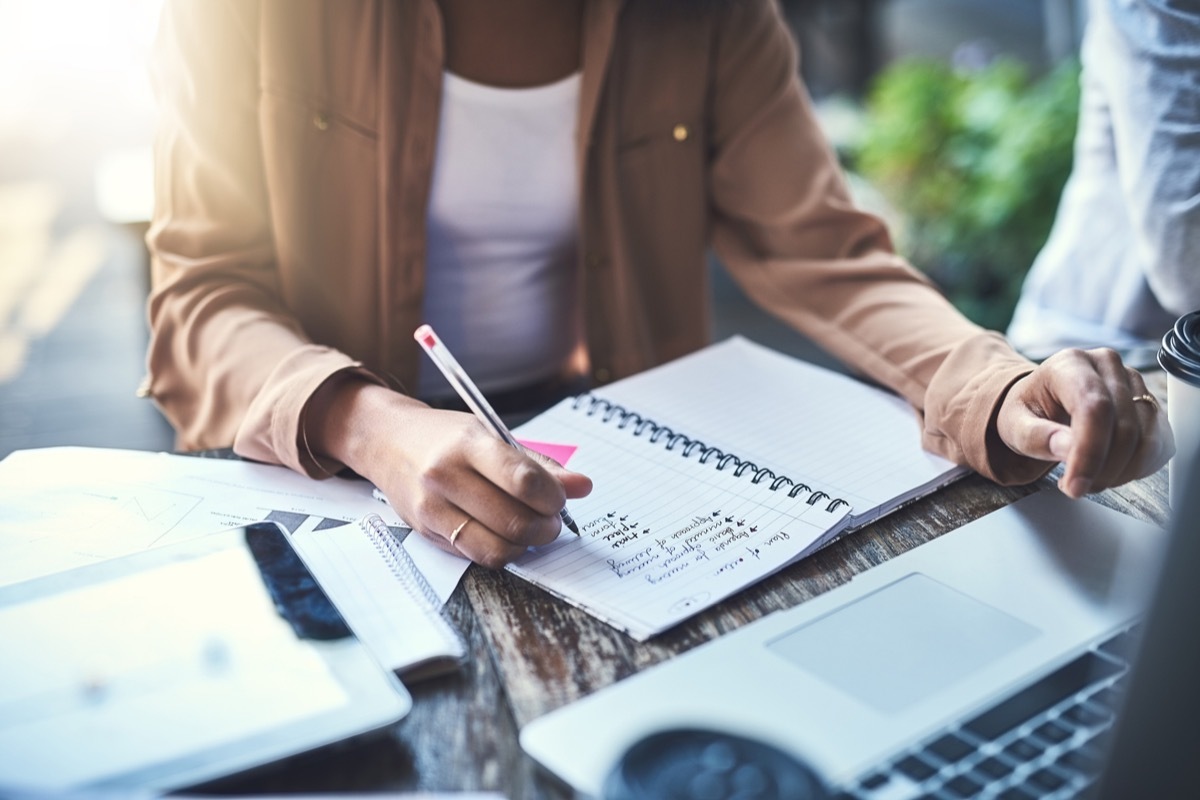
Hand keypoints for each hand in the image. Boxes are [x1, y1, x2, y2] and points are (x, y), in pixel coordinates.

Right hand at [309, 380, 591, 566]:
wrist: (386, 441)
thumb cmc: (446, 437)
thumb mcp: (491, 435)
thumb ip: (537, 464)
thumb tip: (582, 487)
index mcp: (469, 443)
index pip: (523, 480)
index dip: (553, 497)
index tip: (560, 499)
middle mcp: (446, 475)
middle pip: (514, 520)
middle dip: (546, 527)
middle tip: (551, 520)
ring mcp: (433, 507)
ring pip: (496, 548)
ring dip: (525, 546)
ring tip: (531, 530)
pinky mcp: (426, 532)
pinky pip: (475, 555)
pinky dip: (500, 550)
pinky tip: (504, 534)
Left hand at [996, 348, 1173, 497]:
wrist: (1041, 402)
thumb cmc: (1027, 411)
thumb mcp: (1014, 424)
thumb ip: (1036, 436)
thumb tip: (1066, 447)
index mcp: (1070, 364)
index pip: (1094, 408)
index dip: (1089, 453)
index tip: (1075, 485)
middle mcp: (1107, 366)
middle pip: (1124, 426)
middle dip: (1102, 469)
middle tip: (1077, 487)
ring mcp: (1133, 382)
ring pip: (1146, 437)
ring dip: (1121, 471)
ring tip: (1090, 478)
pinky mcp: (1148, 402)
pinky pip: (1158, 442)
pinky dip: (1137, 466)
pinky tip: (1111, 471)